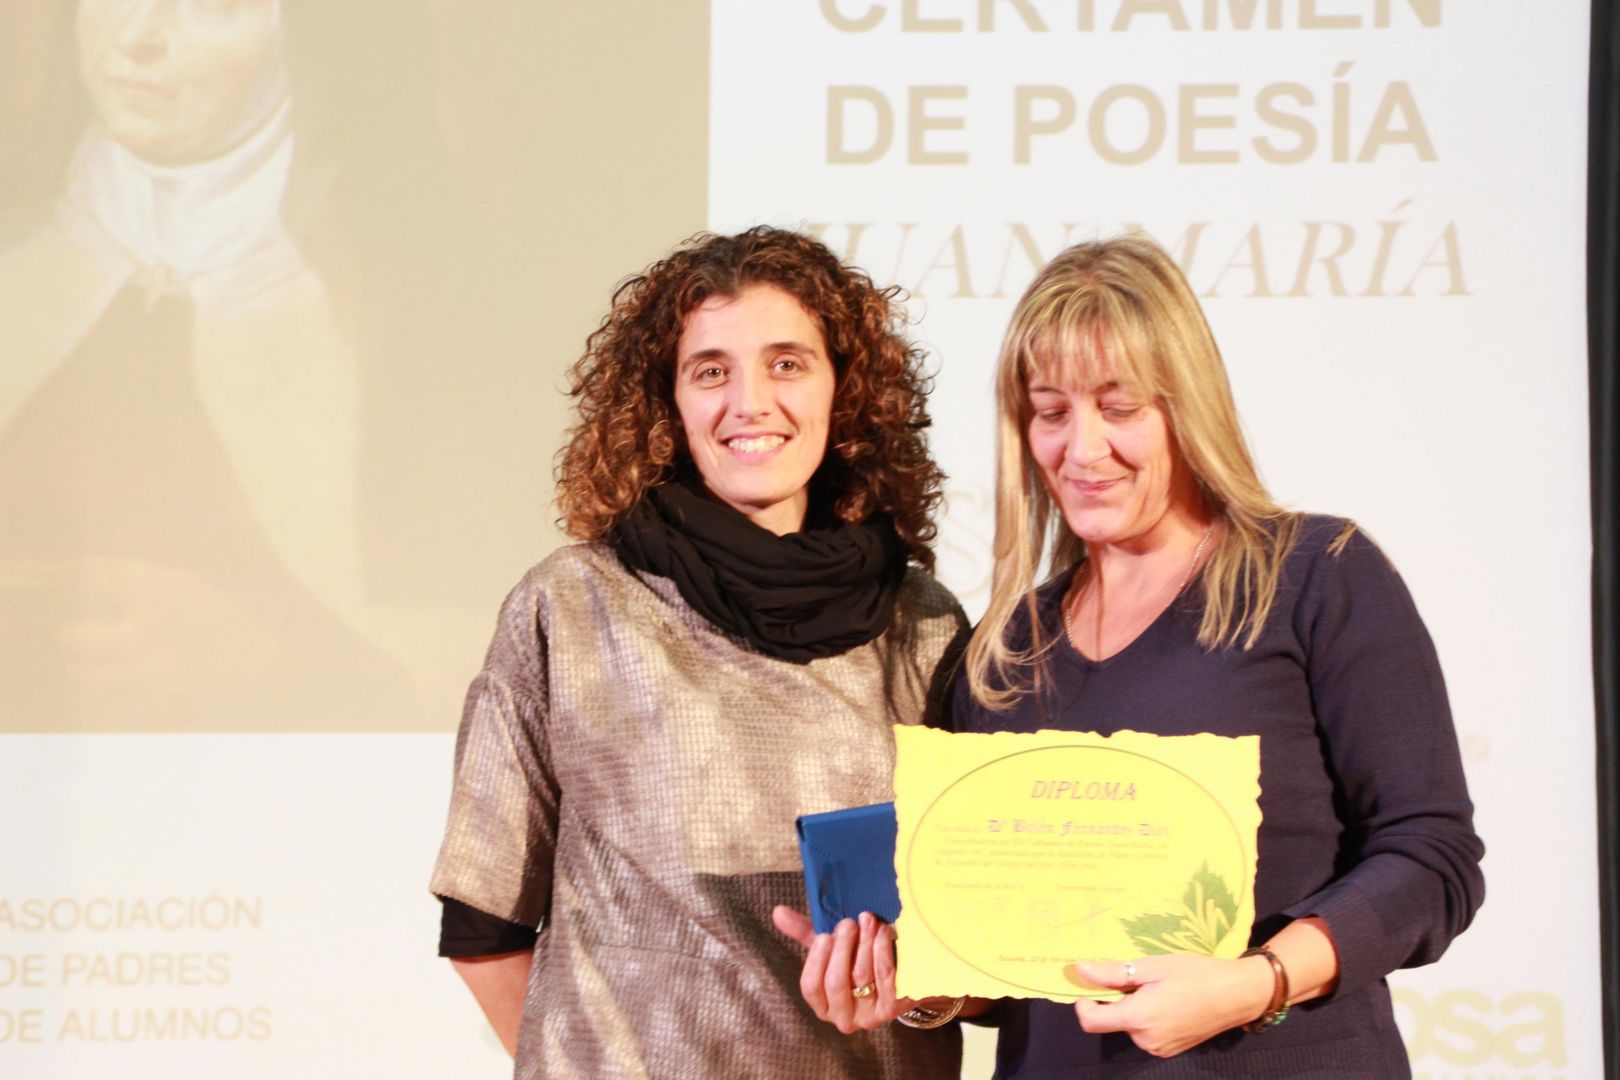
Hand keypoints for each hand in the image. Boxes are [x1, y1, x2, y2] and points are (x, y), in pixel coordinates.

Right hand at [771, 906, 915, 1032]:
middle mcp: (843, 1017)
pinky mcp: (893, 1008)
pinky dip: (883, 950)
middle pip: (835, 983)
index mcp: (823, 1005)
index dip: (816, 960)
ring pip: (861, 977)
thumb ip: (804, 932)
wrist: (901, 976)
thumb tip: (778, 912)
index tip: (825, 935)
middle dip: (842, 949)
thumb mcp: (831, 948)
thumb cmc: (857, 959)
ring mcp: (869, 1015)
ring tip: (867, 920)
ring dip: (864, 943)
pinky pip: (886, 977)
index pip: (810, 987)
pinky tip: (883, 932)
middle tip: (848, 923)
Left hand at [1070, 954, 1273, 1057]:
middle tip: (1139, 978)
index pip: (1090, 1021)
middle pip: (1112, 1021)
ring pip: (1130, 1026)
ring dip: (1134, 1008)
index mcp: (1138, 1018)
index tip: (1093, 986)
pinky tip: (1168, 1001)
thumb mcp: (1153, 967)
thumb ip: (1113, 972)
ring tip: (1158, 988)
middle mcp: (1145, 1040)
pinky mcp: (1171, 1050)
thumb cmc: (1195, 974)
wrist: (1238, 994)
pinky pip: (1147, 1033)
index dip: (1084, 1003)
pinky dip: (1147, 1018)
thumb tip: (1080, 970)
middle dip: (1117, 1000)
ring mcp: (1159, 1049)